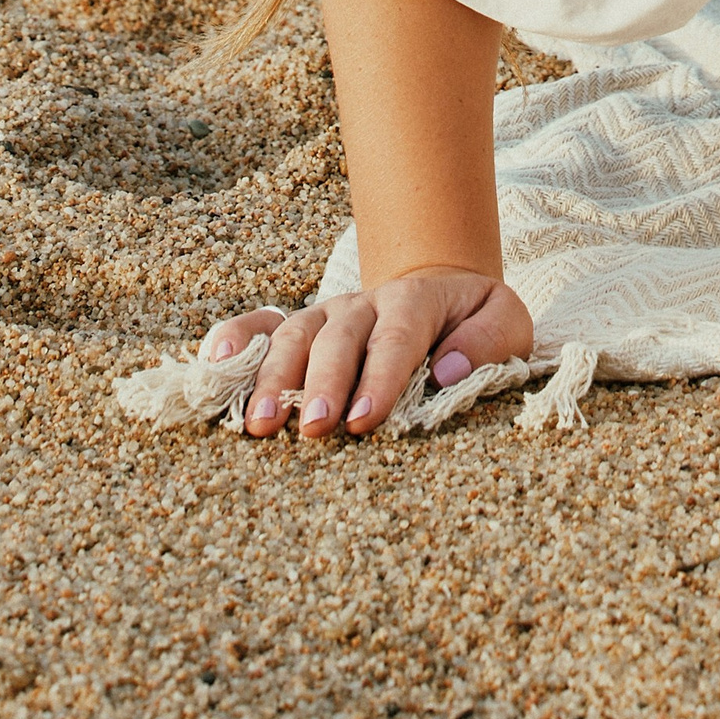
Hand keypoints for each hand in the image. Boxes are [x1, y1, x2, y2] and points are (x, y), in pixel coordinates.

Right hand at [200, 267, 531, 438]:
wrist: (440, 291)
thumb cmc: (473, 322)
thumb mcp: (506, 320)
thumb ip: (489, 340)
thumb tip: (448, 370)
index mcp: (417, 299)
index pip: (397, 337)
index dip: (380, 378)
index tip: (363, 419)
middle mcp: (364, 304)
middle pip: (338, 337)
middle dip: (324, 382)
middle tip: (313, 427)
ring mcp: (327, 314)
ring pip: (294, 335)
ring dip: (275, 378)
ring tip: (262, 425)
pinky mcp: (300, 328)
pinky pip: (260, 325)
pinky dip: (234, 339)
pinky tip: (213, 364)